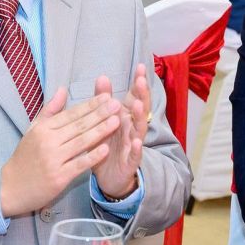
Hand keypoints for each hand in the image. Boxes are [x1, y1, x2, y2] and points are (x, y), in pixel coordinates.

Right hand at [0, 89, 123, 216]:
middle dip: (100, 114)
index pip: (71, 114)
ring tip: (117, 121)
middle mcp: (48, 142)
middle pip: (78, 126)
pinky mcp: (58, 177)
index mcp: (43, 129)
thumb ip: (50, 110)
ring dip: (101, 131)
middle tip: (117, 104)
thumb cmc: (24, 158)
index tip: (106, 96)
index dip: (90, 105)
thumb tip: (63, 89)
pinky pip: (79, 164)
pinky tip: (106, 149)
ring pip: (81, 142)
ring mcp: (53, 160)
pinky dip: (93, 156)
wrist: (10, 188)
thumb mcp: (33, 130)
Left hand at [91, 67, 148, 199]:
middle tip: (141, 81)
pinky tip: (137, 142)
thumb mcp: (102, 121)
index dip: (138, 83)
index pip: (134, 97)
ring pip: (139, 130)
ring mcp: (133, 145)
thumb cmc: (106, 145)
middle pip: (140, 110)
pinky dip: (138, 149)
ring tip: (138, 105)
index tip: (140, 66)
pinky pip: (135, 155)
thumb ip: (103, 99)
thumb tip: (102, 76)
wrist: (109, 177)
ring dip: (139, 117)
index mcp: (125, 117)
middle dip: (142, 95)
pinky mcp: (131, 162)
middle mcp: (132, 128)